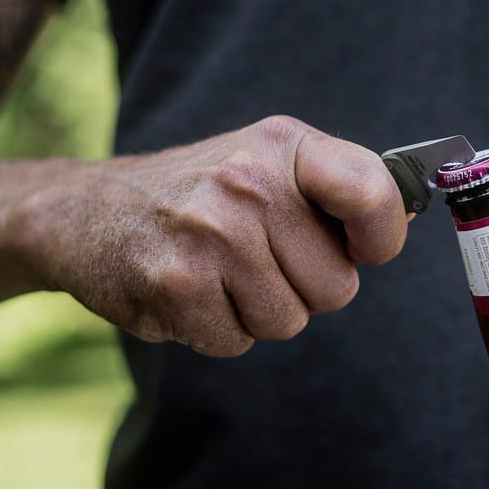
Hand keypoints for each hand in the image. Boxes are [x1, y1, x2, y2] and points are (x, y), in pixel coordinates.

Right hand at [21, 115, 407, 356]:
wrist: (86, 210)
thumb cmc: (202, 192)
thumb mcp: (267, 161)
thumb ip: (335, 189)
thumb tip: (403, 218)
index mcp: (284, 145)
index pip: (372, 193)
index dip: (382, 236)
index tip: (365, 248)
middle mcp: (249, 182)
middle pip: (336, 287)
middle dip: (304, 286)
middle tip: (258, 256)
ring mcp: (211, 234)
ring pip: (289, 321)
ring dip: (260, 311)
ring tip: (220, 271)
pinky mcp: (175, 285)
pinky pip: (237, 342)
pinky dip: (218, 329)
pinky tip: (190, 291)